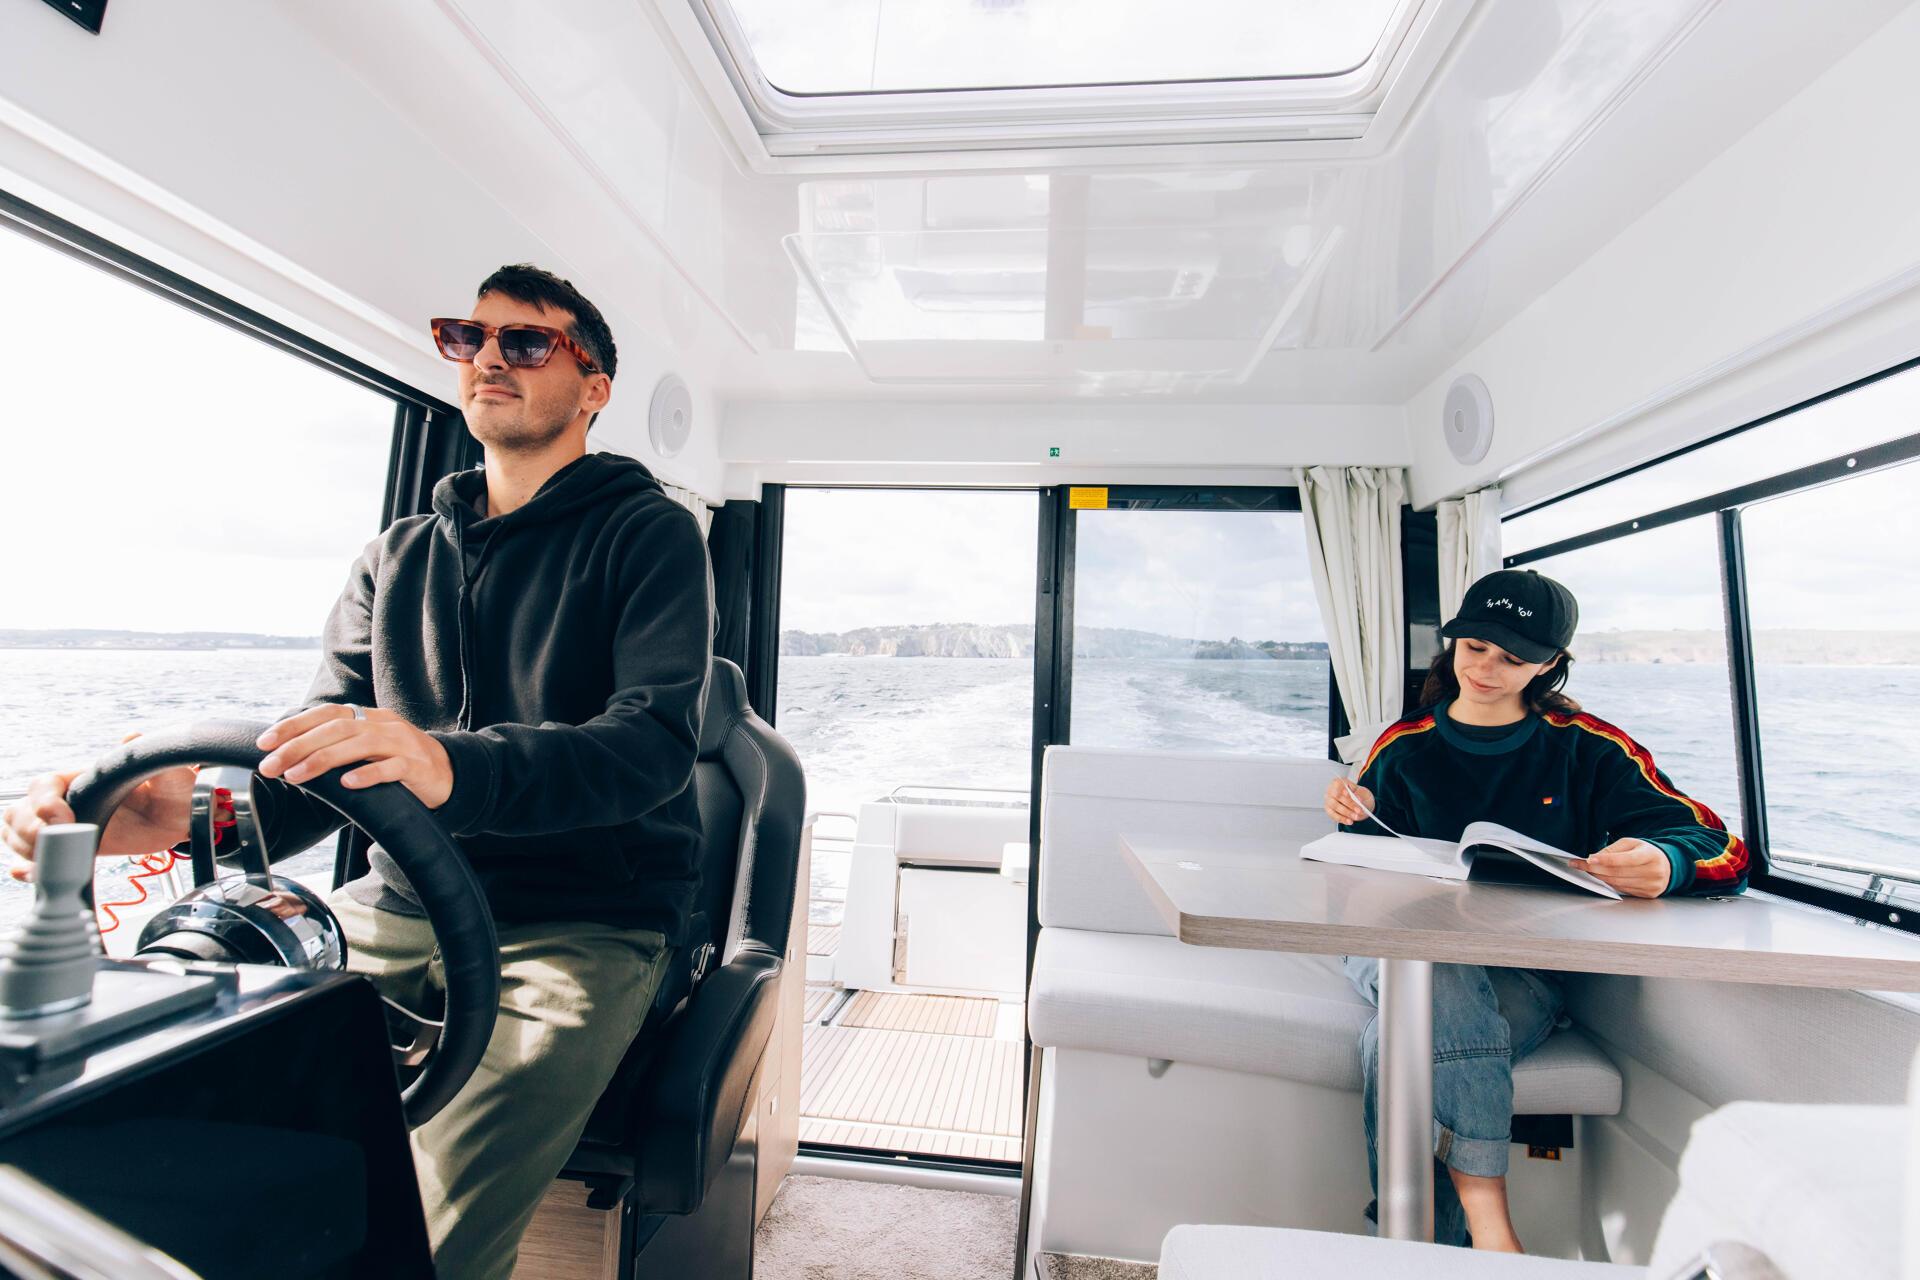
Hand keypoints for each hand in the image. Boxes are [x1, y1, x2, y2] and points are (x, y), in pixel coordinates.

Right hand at [2, 733, 195, 878]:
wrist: (182, 818)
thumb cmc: (174, 790)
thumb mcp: (168, 772)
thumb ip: (149, 757)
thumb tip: (131, 737)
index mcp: (84, 778)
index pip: (43, 785)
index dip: (43, 802)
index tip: (63, 818)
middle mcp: (69, 801)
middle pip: (21, 812)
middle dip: (29, 829)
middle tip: (58, 843)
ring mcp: (67, 826)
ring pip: (19, 834)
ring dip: (25, 847)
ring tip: (50, 858)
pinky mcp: (72, 850)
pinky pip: (35, 858)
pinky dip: (26, 867)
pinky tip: (30, 873)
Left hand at [256, 705, 452, 809]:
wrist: (450, 774)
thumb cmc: (401, 764)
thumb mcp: (370, 748)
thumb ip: (340, 747)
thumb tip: (291, 758)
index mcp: (370, 717)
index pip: (326, 713)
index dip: (294, 725)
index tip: (265, 742)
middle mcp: (384, 725)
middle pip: (336, 728)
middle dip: (298, 746)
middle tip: (270, 766)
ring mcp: (402, 744)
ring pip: (358, 744)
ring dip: (322, 760)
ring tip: (296, 776)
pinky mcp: (417, 766)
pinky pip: (390, 768)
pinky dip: (367, 774)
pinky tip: (346, 784)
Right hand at [1324, 778, 1373, 824]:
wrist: (1358, 802)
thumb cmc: (1358, 795)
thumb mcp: (1361, 792)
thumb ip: (1359, 795)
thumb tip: (1358, 799)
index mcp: (1337, 782)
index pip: (1338, 785)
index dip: (1343, 790)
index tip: (1350, 794)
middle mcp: (1330, 791)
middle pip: (1337, 797)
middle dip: (1349, 804)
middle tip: (1359, 809)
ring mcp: (1328, 801)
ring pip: (1336, 807)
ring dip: (1347, 813)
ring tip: (1356, 817)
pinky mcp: (1329, 811)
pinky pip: (1334, 816)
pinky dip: (1343, 819)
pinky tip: (1350, 821)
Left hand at [1572, 838, 1671, 897]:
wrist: (1667, 866)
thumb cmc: (1645, 853)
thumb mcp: (1631, 844)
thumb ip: (1613, 850)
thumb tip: (1594, 858)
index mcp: (1650, 855)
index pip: (1624, 859)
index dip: (1604, 859)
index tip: (1588, 859)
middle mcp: (1653, 871)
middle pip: (1618, 873)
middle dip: (1595, 869)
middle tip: (1580, 865)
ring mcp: (1652, 885)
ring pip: (1618, 883)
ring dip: (1599, 878)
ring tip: (1588, 871)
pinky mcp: (1648, 895)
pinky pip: (1622, 890)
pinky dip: (1609, 884)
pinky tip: (1602, 878)